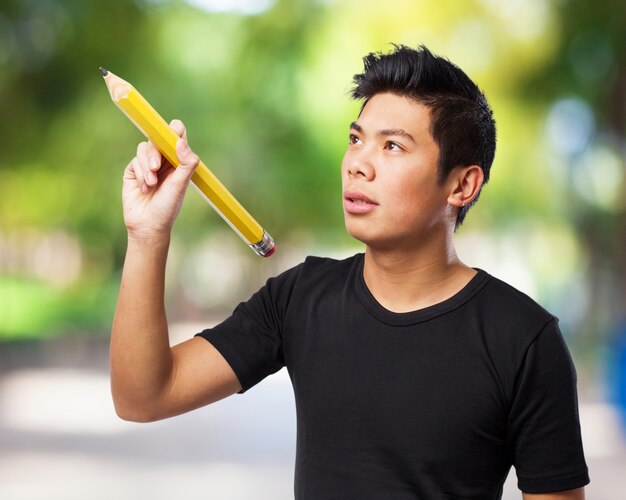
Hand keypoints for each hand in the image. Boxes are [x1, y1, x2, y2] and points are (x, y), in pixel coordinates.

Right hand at [122, 119, 199, 241]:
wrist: (148, 225)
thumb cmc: (168, 207)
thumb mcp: (180, 186)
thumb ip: (185, 164)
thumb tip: (181, 142)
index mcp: (179, 161)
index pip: (178, 135)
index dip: (174, 130)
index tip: (172, 135)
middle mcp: (164, 160)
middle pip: (158, 139)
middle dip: (155, 153)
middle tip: (156, 168)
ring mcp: (148, 164)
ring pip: (144, 148)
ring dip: (147, 166)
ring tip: (151, 184)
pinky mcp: (134, 170)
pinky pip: (135, 161)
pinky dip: (140, 174)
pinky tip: (144, 188)